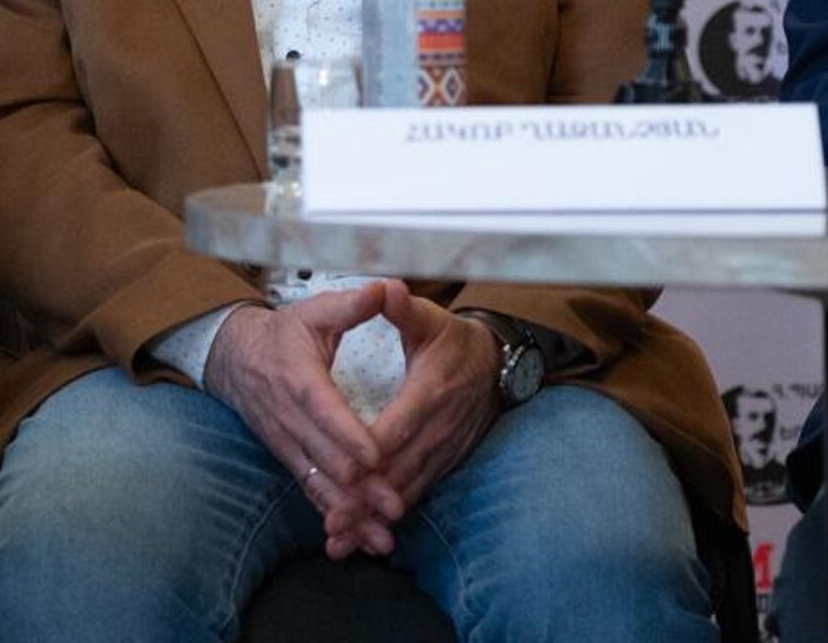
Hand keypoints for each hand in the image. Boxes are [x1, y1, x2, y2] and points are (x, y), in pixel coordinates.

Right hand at [203, 284, 400, 551]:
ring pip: (319, 483)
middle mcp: (290, 416)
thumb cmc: (285, 333)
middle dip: (361, 485)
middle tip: (394, 503)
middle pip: (326, 456)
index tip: (375, 454)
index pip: (323, 409)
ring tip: (384, 537)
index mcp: (298, 377)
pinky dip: (335, 516)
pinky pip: (311, 491)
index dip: (347, 433)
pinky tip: (358, 540)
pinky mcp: (289, 458)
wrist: (236, 359)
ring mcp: (287, 442)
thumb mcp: (315, 311)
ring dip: (352, 511)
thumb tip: (383, 288)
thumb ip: (351, 305)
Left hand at [321, 283, 498, 558]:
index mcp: (432, 390)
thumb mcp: (430, 318)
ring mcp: (444, 450)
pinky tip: (365, 538)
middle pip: (400, 469)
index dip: (370, 451)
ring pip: (407, 489)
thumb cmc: (451, 339)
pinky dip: (389, 517)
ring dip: (374, 517)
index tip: (342, 470)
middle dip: (366, 498)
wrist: (493, 365)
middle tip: (333, 522)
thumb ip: (404, 309)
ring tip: (340, 539)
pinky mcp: (443, 463)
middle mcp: (440, 428)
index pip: (399, 426)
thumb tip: (387, 288)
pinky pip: (416, 494)